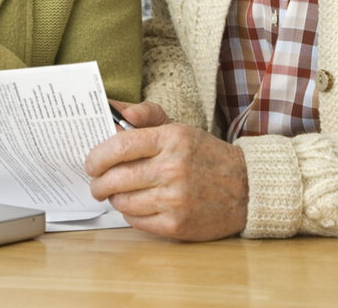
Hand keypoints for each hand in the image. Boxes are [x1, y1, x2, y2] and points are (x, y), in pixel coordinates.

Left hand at [86, 101, 248, 240]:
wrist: (246, 188)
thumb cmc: (204, 156)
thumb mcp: (180, 128)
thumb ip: (147, 116)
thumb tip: (116, 112)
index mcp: (172, 139)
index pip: (120, 146)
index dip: (97, 156)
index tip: (90, 162)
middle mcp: (173, 168)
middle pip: (116, 178)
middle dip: (98, 183)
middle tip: (96, 183)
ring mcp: (175, 199)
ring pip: (122, 202)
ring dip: (114, 199)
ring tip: (117, 194)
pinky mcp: (177, 225)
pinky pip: (136, 221)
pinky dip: (130, 214)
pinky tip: (137, 206)